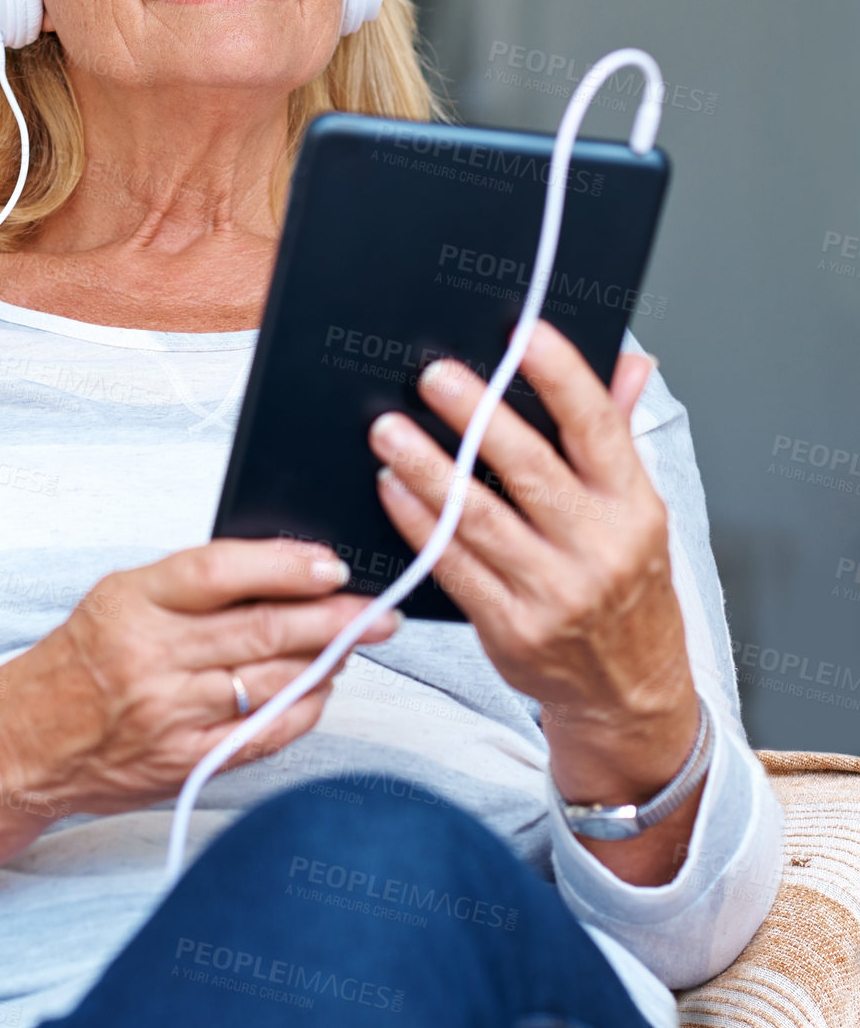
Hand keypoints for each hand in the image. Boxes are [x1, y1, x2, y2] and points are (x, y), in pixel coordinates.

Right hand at [0, 539, 398, 819]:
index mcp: (131, 602)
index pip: (221, 571)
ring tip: (356, 643)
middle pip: (261, 630)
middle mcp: (149, 658)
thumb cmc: (80, 660)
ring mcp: (167, 716)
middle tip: (381, 610)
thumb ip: (192, 583)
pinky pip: (261, 735)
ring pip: (271, 682)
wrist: (22, 745)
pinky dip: (302, 710)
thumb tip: (284, 568)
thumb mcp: (119, 596)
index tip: (332, 564)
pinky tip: (321, 690)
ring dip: (326, 662)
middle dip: (335, 618)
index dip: (285, 565)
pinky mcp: (181, 763)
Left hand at [366, 322, 702, 877]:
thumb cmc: (627, 586)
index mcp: (634, 506)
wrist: (630, 692)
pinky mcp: (511, 629)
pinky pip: (454, 566)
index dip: (562, 376)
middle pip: (530, 469)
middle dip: (477, 417)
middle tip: (433, 376)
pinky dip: (418, 524)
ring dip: (427, 469)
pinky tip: (391, 489)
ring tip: (388, 430)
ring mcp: (554, 594)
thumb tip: (628, 360)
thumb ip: (620, 431)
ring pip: (480, 518)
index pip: (599, 428)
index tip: (523, 335)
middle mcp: (599, 548)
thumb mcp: (639, 510)